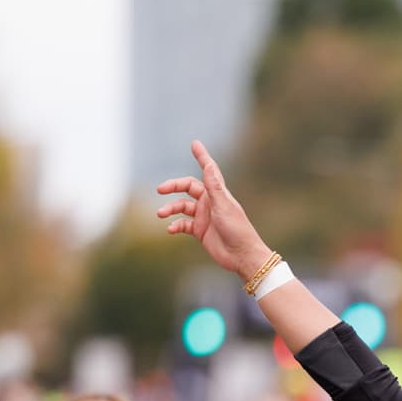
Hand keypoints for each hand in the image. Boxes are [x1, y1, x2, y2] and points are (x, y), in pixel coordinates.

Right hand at [157, 140, 273, 278]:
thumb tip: (208, 165)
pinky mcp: (200, 231)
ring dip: (170, 209)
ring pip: (182, 207)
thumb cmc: (237, 229)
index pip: (208, 170)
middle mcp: (209, 202)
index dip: (202, 157)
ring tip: (161, 214)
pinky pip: (183, 224)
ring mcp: (204, 216)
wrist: (241, 256)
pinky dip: (175, 225)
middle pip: (187, 188)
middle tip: (160, 189)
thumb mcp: (223, 206)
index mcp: (217, 193)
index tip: (195, 144)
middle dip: (173, 186)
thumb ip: (214, 187)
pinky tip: (170, 229)